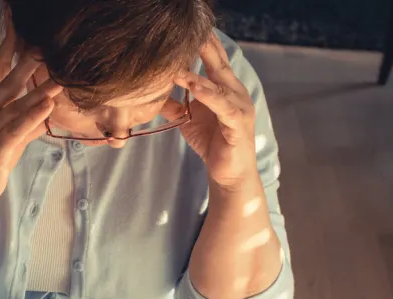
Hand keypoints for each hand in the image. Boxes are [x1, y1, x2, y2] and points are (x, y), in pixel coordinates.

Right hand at [0, 26, 61, 204]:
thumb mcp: (13, 136)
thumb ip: (29, 120)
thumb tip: (47, 107)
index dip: (8, 46)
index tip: (17, 25)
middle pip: (9, 79)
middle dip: (26, 59)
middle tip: (44, 42)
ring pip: (18, 103)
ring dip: (40, 88)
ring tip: (60, 75)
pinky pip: (18, 127)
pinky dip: (32, 116)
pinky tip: (47, 106)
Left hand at [161, 34, 257, 190]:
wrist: (228, 173)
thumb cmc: (212, 143)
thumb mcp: (189, 119)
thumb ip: (175, 103)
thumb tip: (153, 92)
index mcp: (225, 89)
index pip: (215, 60)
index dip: (203, 45)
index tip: (187, 30)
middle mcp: (235, 93)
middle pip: (219, 65)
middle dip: (205, 48)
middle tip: (191, 32)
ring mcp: (239, 107)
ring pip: (218, 85)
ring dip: (198, 75)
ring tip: (179, 67)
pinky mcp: (238, 124)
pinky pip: (223, 107)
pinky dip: (209, 96)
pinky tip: (196, 88)